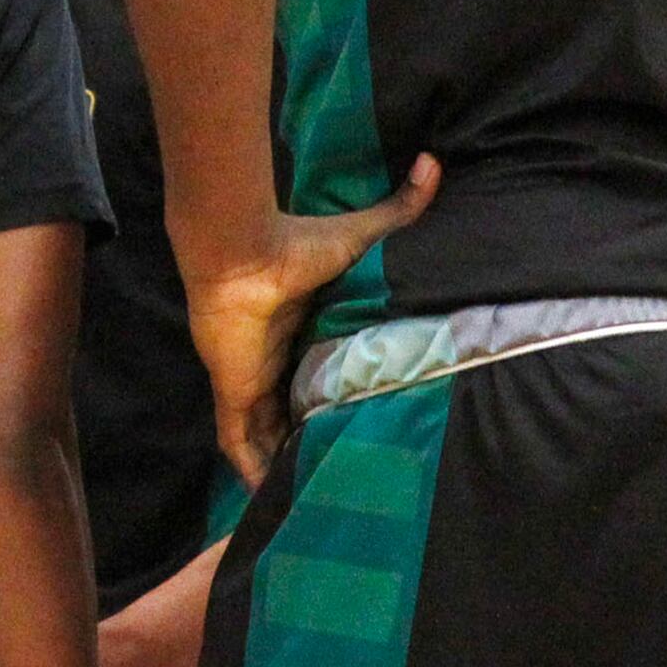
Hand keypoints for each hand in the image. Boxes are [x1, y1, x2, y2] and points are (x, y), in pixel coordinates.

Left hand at [182, 154, 439, 481]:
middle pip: (292, 414)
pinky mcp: (233, 396)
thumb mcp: (362, 237)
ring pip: (266, 439)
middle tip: (348, 474)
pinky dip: (253, 474)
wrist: (244, 254)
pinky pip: (239, 446)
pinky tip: (271, 504)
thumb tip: (433, 162)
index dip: (335, 402)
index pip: (318, 378)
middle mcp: (274, 363)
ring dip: (285, 465)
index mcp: (300, 335)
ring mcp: (249, 383)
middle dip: (311, 442)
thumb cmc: (298, 247)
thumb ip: (399, 207)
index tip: (365, 424)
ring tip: (316, 501)